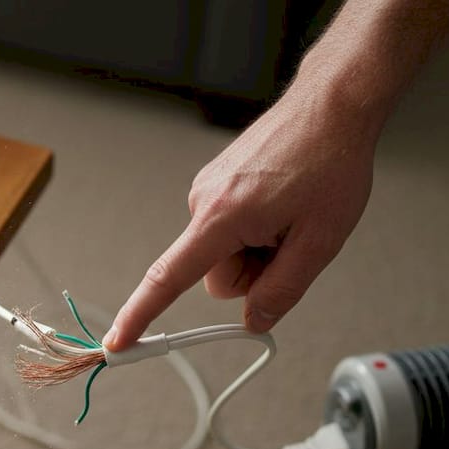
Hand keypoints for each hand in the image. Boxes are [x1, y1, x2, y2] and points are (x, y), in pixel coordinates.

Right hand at [103, 87, 378, 350]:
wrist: (331, 106)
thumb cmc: (330, 161)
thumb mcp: (320, 242)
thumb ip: (282, 290)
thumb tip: (253, 321)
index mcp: (221, 217)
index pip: (168, 278)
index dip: (140, 316)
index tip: (117, 342)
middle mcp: (203, 200)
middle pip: (216, 275)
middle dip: (254, 274)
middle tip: (293, 242)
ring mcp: (209, 188)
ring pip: (225, 253)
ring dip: (258, 249)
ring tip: (293, 215)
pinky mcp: (218, 182)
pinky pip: (230, 228)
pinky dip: (256, 228)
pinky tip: (284, 202)